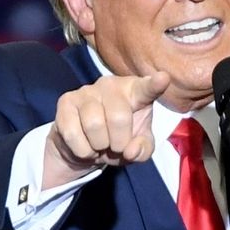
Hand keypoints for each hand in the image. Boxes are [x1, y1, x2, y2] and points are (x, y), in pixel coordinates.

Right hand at [43, 72, 171, 188]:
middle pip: (118, 117)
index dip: (155, 84)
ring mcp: (86, 91)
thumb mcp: (137, 148)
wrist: (85, 147)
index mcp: (135, 92)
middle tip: (116, 146)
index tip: (163, 79)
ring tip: (100, 144)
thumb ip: (143, 149)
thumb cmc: (118, 139)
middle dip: (119, 142)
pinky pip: (73, 134)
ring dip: (99, 146)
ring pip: (94, 125)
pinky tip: (85, 145)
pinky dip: (83, 150)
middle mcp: (111, 84)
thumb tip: (131, 150)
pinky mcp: (65, 101)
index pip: (147, 88)